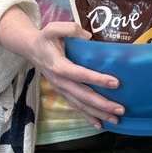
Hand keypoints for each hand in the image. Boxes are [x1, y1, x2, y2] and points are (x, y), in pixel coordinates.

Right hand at [0, 7, 123, 127]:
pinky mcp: (62, 93)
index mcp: (59, 66)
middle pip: (83, 96)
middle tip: (121, 109)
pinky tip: (100, 124)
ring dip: (99, 113)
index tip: (115, 83)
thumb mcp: (54, 28)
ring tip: (116, 119)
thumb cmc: (45, 38)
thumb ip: (70, 28)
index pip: (80, 75)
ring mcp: (61, 89)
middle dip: (102, 104)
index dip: (97, 79)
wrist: (30, 49)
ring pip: (81, 105)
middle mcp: (60, 81)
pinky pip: (75, 107)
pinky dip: (88, 117)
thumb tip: (88, 36)